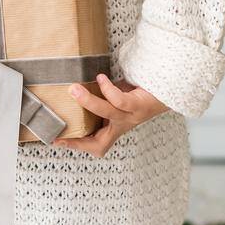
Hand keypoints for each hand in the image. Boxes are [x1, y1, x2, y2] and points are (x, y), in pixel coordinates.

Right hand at [50, 74, 168, 157]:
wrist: (167, 86)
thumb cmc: (139, 91)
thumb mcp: (115, 97)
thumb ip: (100, 98)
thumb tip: (76, 88)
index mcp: (115, 127)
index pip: (95, 146)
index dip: (77, 146)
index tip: (57, 140)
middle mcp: (123, 126)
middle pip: (100, 144)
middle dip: (79, 140)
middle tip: (61, 127)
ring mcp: (132, 117)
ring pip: (107, 114)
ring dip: (89, 102)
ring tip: (74, 89)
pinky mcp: (139, 105)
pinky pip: (120, 100)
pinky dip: (108, 89)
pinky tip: (101, 78)